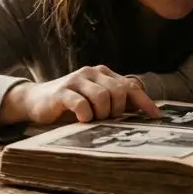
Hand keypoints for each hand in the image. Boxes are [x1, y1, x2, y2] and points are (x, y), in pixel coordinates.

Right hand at [0, 65, 160, 125]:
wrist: (36, 101)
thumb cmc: (71, 104)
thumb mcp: (96, 102)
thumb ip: (116, 102)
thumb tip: (145, 111)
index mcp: (103, 74)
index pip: (131, 86)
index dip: (145, 102)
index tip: (156, 118)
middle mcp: (92, 72)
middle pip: (118, 91)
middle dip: (117, 111)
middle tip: (107, 120)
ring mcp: (76, 80)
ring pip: (102, 97)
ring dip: (101, 115)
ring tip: (92, 120)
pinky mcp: (62, 91)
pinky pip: (82, 105)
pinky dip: (85, 116)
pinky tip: (81, 120)